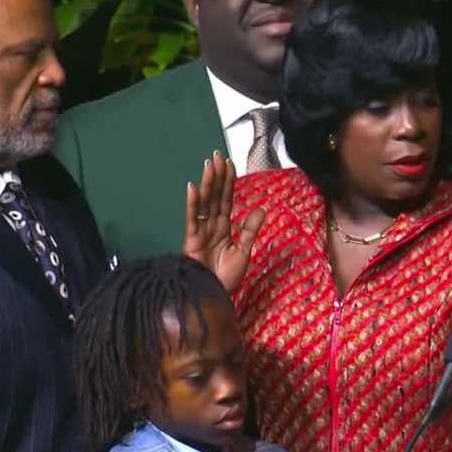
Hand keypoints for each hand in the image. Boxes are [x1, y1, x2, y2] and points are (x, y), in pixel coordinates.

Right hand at [183, 151, 264, 291]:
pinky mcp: (190, 240)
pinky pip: (192, 219)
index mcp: (223, 228)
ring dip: (206, 184)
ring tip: (208, 165)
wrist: (212, 296)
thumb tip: (261, 208)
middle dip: (216, 176)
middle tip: (217, 155)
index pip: (226, 200)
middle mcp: (211, 226)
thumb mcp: (243, 252)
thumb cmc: (225, 278)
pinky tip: (193, 188)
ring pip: (204, 203)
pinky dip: (192, 204)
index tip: (229, 163)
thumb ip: (250, 230)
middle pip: (215, 197)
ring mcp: (200, 231)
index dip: (228, 182)